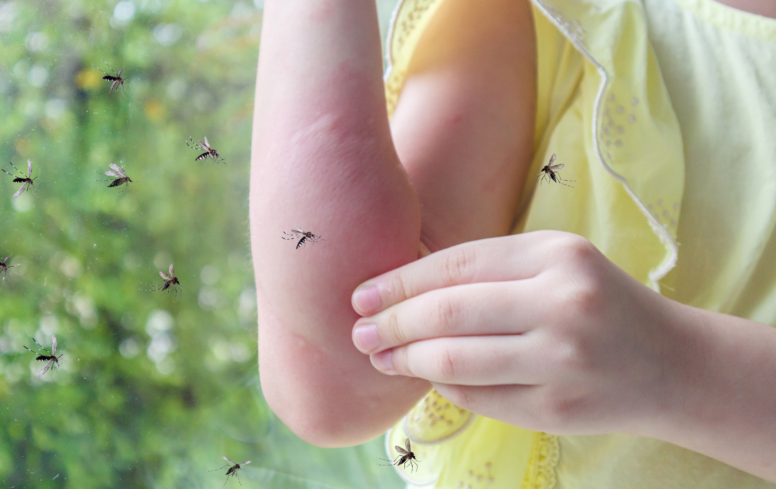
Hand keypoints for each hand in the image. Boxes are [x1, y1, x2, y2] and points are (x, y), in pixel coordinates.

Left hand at [350, 231, 690, 435]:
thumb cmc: (597, 302)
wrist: (669, 363)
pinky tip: (425, 375)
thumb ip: (487, 269)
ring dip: (406, 360)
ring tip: (380, 357)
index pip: (455, 264)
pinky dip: (442, 385)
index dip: (399, 281)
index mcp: (556, 256)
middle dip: (391, 323)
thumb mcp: (553, 264)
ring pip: (455, 361)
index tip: (361, 294)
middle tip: (360, 332)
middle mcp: (562, 304)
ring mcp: (562, 361)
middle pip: (448, 314)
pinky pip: (477, 397)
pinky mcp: (557, 409)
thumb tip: (399, 285)